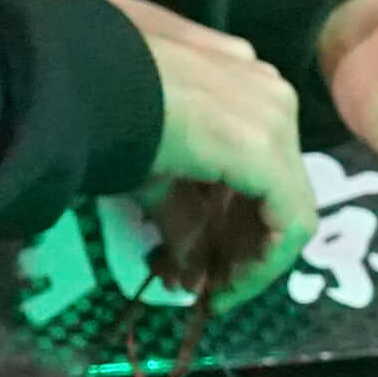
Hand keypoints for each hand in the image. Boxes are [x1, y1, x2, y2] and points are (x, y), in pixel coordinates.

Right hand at [21, 0, 312, 305]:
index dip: (240, 227)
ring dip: (252, 260)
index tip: (209, 267)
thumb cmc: (109, 112)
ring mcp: (276, 120)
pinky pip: (289, 223)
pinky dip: (262, 264)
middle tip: (209, 284)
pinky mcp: (268, 154)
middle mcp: (273, 97)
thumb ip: (182, 220)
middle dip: (243, 246)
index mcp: (249, 86)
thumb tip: (188, 276)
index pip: (263, 170)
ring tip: (214, 292)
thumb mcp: (155, 173)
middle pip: (278, 190)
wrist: (88, 84)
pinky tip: (228, 288)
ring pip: (289, 210)